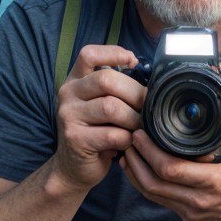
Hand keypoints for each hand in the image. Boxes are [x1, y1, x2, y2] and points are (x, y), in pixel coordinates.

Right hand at [53, 44, 145, 190]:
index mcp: (75, 80)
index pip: (89, 54)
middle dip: (134, 93)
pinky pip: (112, 134)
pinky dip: (127, 139)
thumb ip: (116, 90)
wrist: (73, 167)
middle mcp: (68, 94)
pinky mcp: (75, 138)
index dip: (113, 53)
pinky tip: (127, 143)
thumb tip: (152, 82)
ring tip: (139, 128)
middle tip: (147, 107)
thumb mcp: (100, 105)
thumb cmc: (96, 133)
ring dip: (133, 119)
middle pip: (106, 79)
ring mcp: (69, 116)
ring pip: (111, 107)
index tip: (134, 62)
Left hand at [121, 91, 220, 220]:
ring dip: (136, 175)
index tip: (139, 134)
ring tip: (128, 153)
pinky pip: (160, 201)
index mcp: (213, 182)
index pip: (171, 170)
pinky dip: (146, 185)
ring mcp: (190, 211)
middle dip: (136, 161)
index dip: (150, 152)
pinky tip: (140, 170)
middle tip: (127, 139)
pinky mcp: (188, 216)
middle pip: (153, 184)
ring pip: (152, 195)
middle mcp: (197, 200)